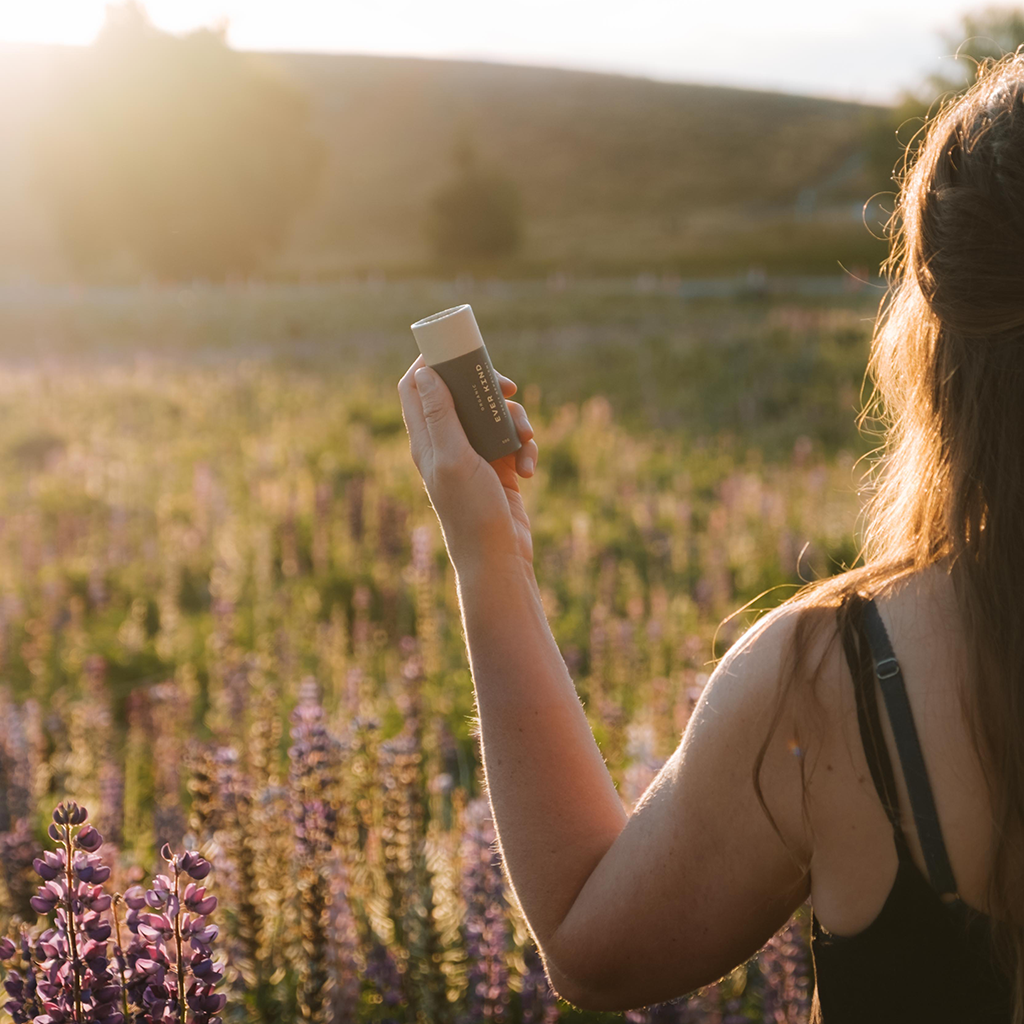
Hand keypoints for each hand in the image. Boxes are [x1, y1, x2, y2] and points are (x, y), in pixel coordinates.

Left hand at [398, 353, 538, 570]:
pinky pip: (514, 441)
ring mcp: (473, 455)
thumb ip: (440, 415)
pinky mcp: (498, 467)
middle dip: (487, 387)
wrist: (498, 558)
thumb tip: (423, 371)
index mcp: (426, 440)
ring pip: (494, 415)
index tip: (457, 349)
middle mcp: (446, 443)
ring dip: (516, 422)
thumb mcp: (454, 458)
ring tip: (525, 442)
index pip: (415, 387)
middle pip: (460, 393)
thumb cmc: (471, 512)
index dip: (430, 362)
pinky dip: (525, 448)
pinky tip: (529, 469)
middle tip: (508, 387)